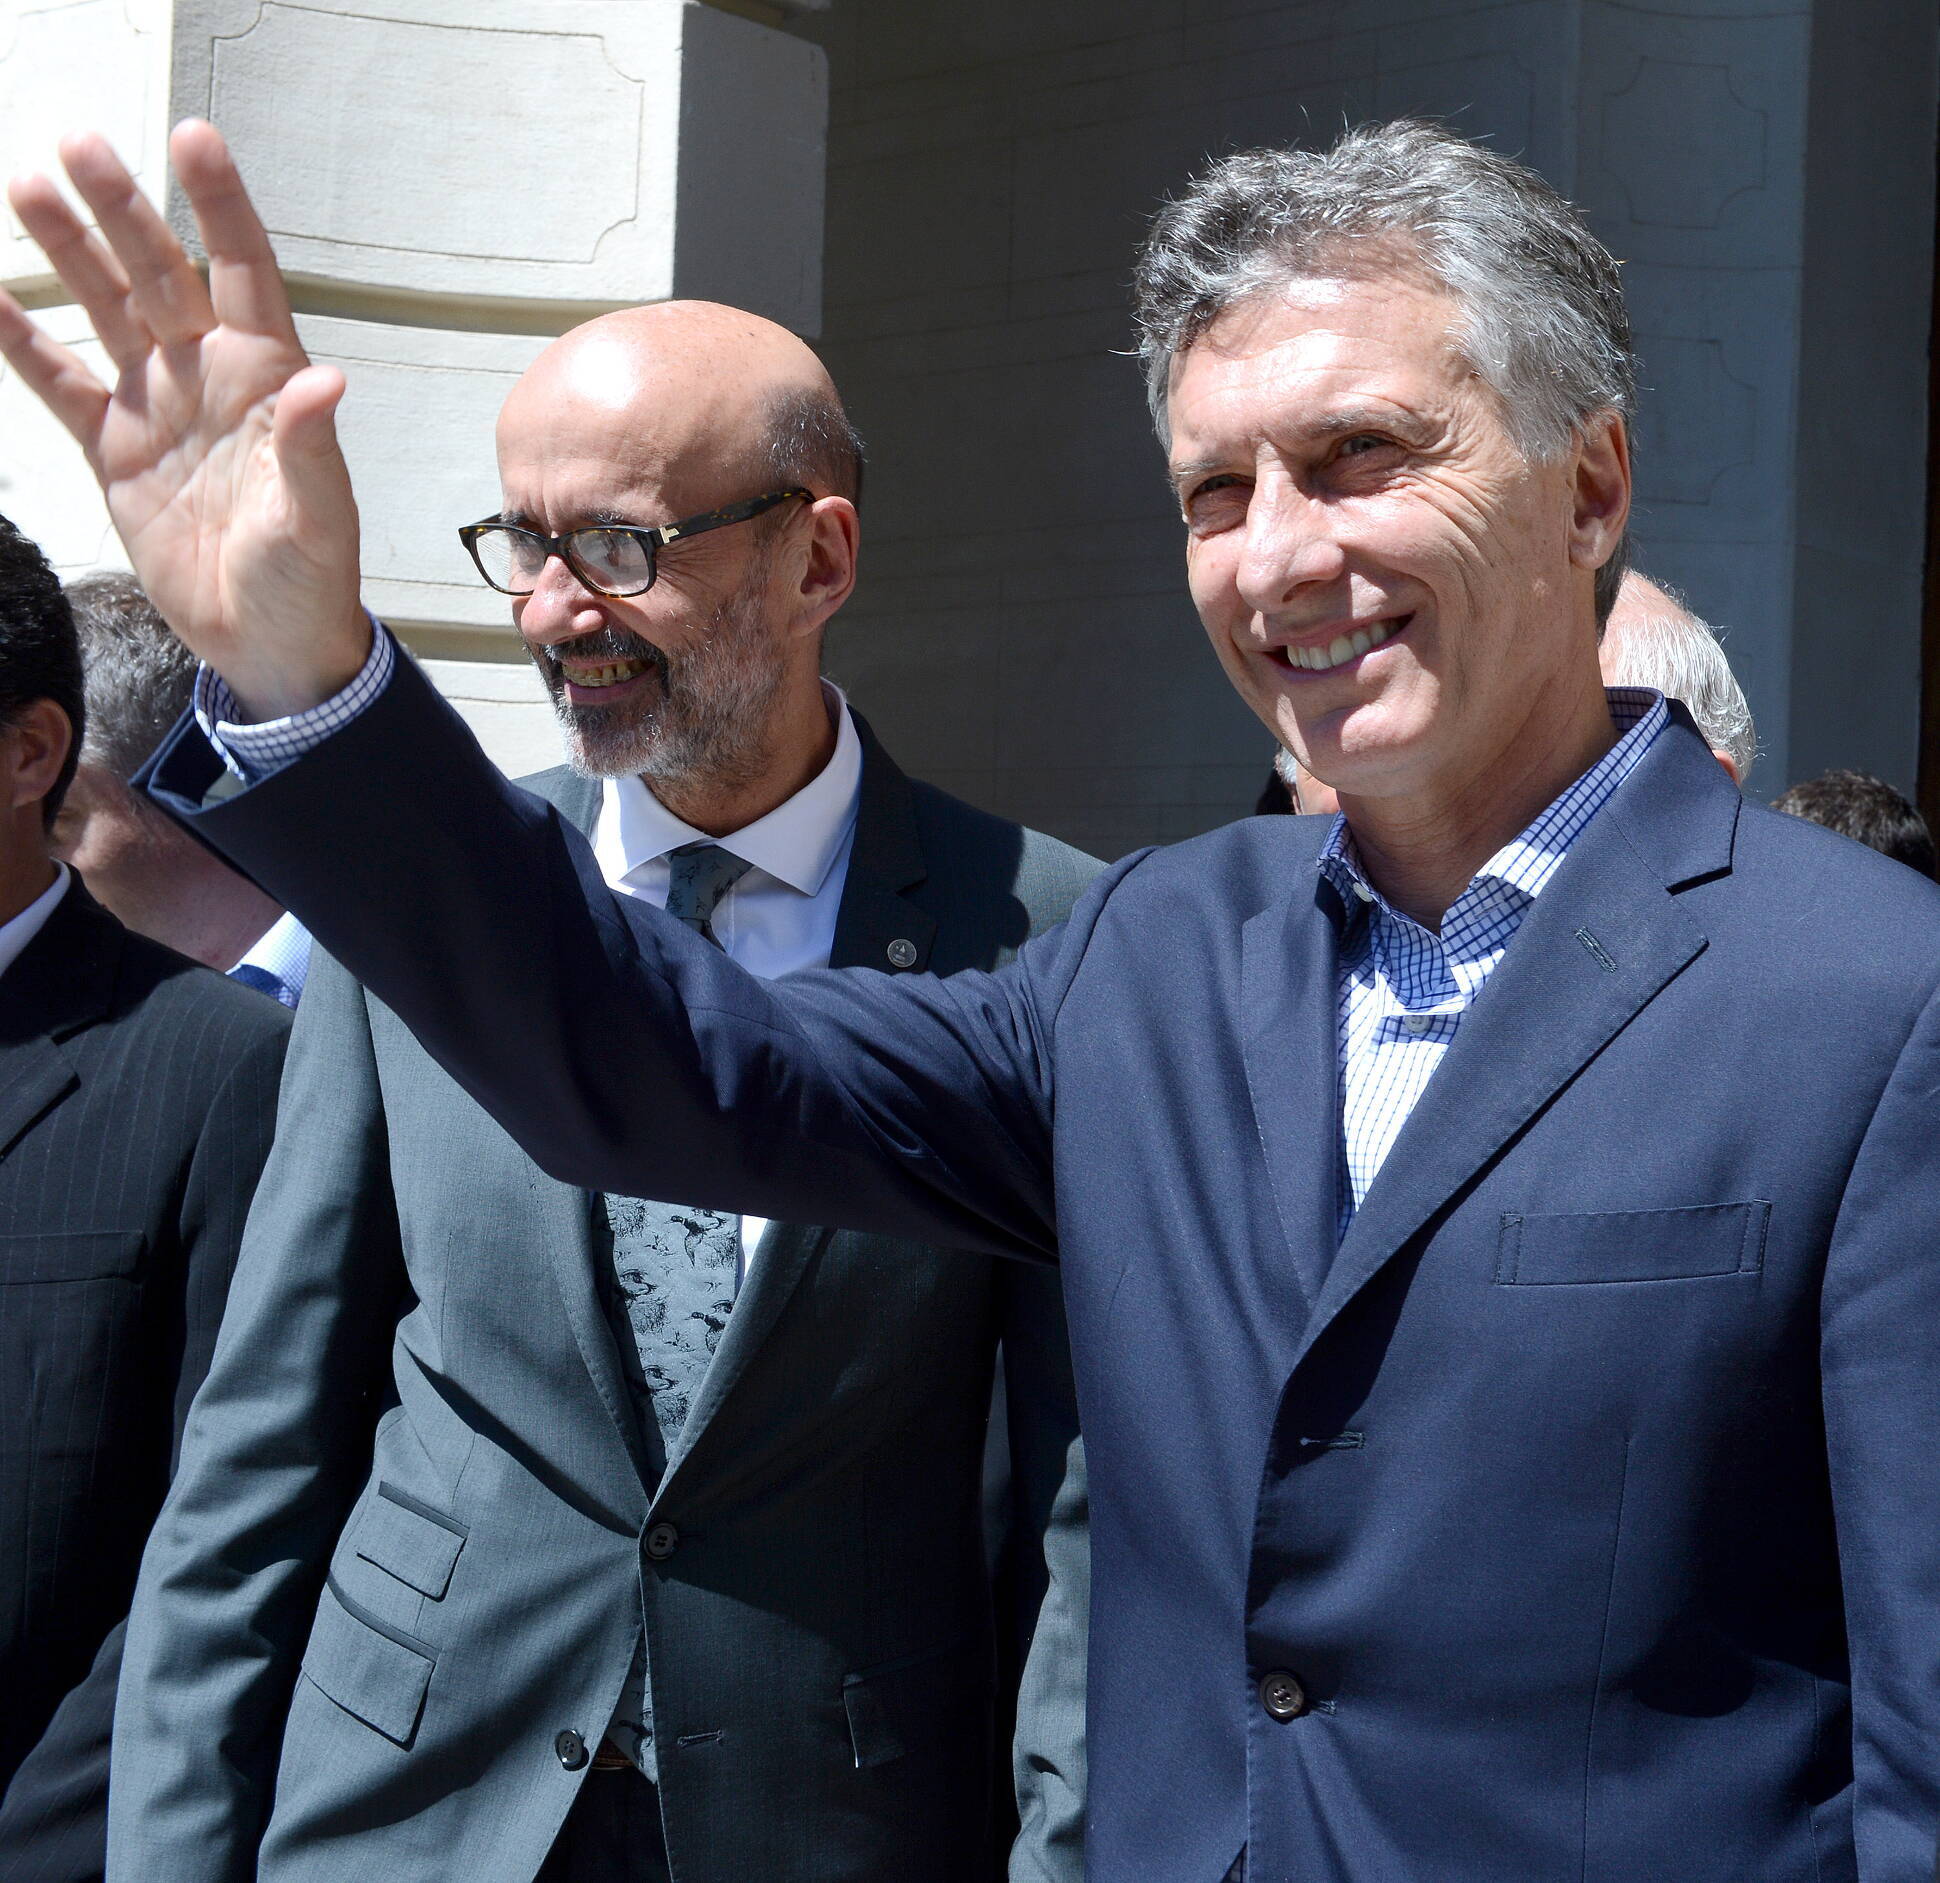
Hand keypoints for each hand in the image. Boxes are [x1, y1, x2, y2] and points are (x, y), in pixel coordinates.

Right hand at [0, 121, 368, 716]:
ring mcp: (159, 407)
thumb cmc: (311, 581)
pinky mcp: (116, 450)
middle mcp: (210, 378)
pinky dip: (18, 338)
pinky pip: (57, 380)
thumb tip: (327, 381)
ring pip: (106, 309)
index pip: (244, 271)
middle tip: (77, 143)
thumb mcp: (319, 519)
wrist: (269, 645)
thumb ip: (314, 450)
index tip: (192, 137)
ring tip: (26, 184)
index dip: (220, 206)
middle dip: (121, 209)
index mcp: (268, 380)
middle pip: (160, 273)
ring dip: (69, 250)